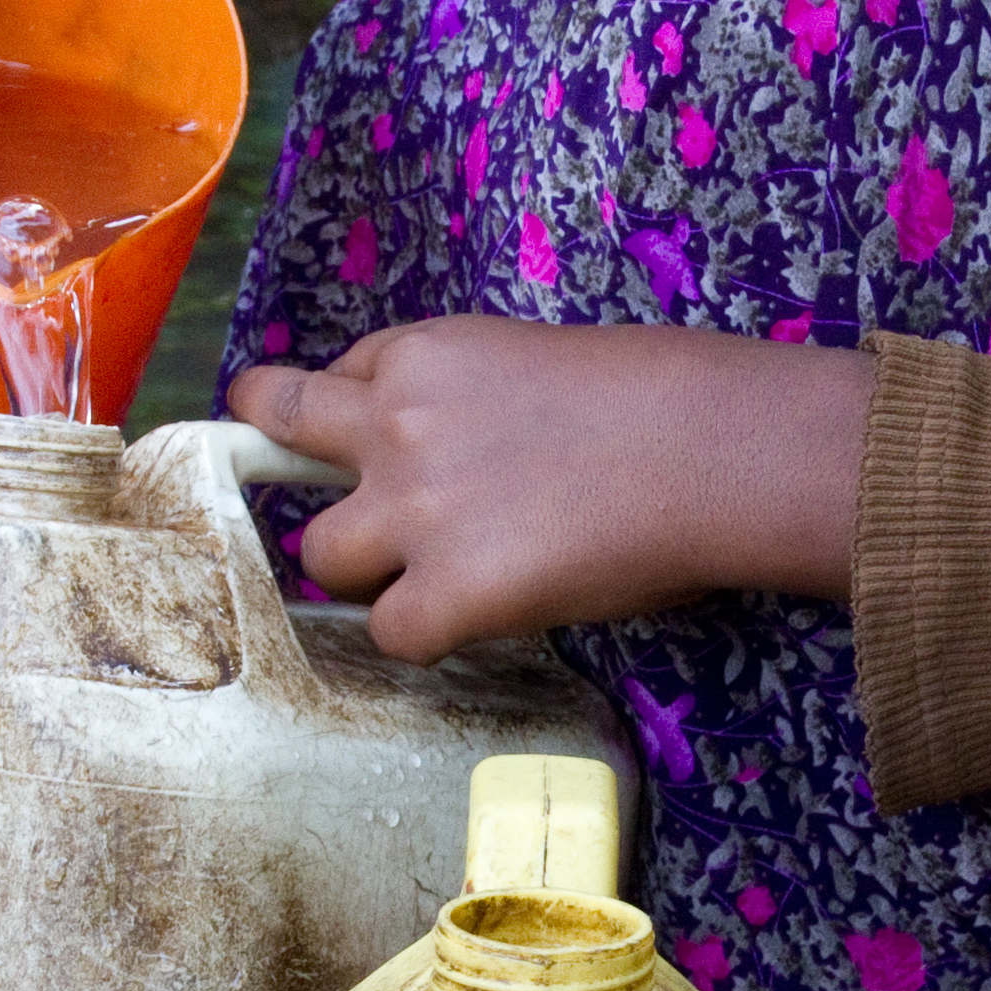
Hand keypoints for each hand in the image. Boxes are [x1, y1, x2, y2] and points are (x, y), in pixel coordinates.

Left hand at [226, 318, 874, 655]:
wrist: (708, 450)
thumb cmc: (659, 398)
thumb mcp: (536, 359)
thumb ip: (472, 396)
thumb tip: (462, 448)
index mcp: (423, 355)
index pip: (337, 377)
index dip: (349, 411)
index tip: (364, 435)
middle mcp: (395, 423)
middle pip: (282, 433)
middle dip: (291, 466)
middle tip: (334, 502)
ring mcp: (412, 511)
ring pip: (319, 553)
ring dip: (365, 570)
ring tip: (431, 578)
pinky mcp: (447, 592)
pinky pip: (389, 633)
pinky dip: (424, 635)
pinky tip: (474, 621)